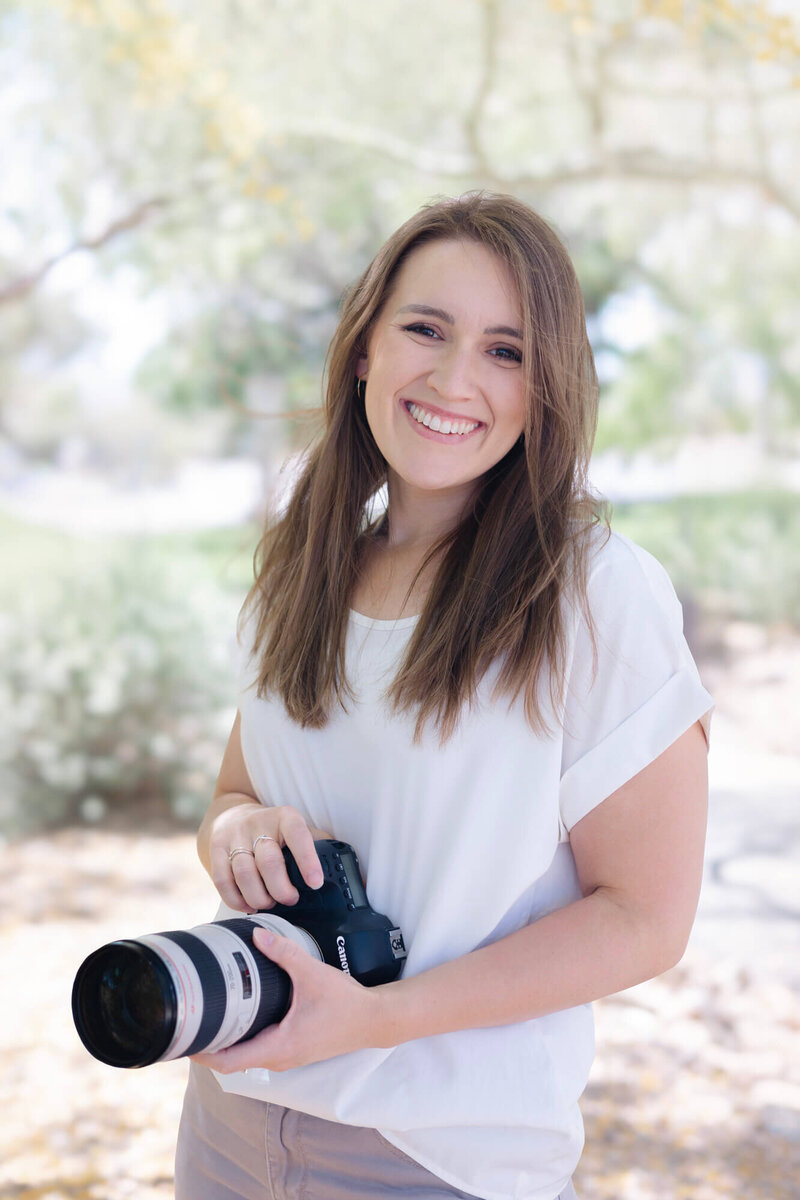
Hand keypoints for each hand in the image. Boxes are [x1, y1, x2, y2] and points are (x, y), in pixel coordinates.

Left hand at [190, 926, 383, 1071]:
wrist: (374, 1020)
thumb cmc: (346, 1003)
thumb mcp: (312, 973)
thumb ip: (284, 952)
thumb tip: (257, 934)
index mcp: (279, 1046)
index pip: (229, 1062)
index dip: (203, 1053)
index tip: (185, 1039)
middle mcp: (279, 1058)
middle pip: (232, 1062)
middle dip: (209, 1046)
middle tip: (190, 1022)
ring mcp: (287, 1057)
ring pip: (246, 1057)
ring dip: (226, 1043)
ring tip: (209, 1018)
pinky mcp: (293, 1050)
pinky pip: (259, 1051)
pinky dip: (243, 1040)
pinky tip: (239, 1018)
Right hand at [208, 802, 333, 911]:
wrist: (235, 817)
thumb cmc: (275, 831)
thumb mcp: (298, 830)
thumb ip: (321, 847)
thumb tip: (355, 875)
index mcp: (285, 817)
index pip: (298, 834)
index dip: (307, 860)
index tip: (315, 883)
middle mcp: (258, 823)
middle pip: (269, 861)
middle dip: (281, 889)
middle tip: (290, 899)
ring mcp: (235, 836)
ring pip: (244, 873)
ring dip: (259, 897)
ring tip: (269, 903)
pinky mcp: (216, 850)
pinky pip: (223, 881)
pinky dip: (236, 900)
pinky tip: (248, 905)